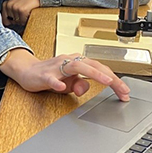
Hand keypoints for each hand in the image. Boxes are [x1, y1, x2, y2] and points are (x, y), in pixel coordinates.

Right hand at [0, 49, 130, 100]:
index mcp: (77, 62)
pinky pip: (51, 79)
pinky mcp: (44, 75)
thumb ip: (79, 85)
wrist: (27, 71)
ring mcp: (56, 67)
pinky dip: (57, 83)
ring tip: (105, 81)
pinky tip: (62, 88)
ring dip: (93, 73)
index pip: (100, 69)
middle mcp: (69, 61)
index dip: (114, 79)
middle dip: (109, 77)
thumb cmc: (50, 74)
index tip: (125, 91)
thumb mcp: (68, 83)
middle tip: (122, 89)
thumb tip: (86, 88)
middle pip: (92, 65)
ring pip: (76, 67)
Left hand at [2, 0, 40, 26]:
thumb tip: (7, 24)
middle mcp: (8, 6)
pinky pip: (23, 21)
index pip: (5, 21)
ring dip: (23, 20)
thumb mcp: (15, 5)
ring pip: (18, 22)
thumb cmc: (26, 1)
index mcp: (5, 5)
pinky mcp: (22, 10)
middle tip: (23, 12)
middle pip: (13, 22)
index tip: (18, 16)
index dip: (12, 21)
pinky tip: (29, 12)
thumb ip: (10, 13)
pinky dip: (27, 19)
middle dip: (19, 20)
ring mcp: (15, 8)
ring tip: (26, 12)